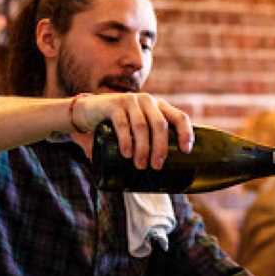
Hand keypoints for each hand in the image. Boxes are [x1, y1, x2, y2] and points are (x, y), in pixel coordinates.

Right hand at [71, 93, 193, 168]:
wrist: (89, 111)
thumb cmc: (120, 125)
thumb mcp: (138, 128)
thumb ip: (150, 141)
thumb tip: (165, 175)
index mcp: (160, 107)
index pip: (179, 117)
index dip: (185, 133)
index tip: (186, 151)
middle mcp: (148, 101)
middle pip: (160, 124)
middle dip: (160, 147)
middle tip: (156, 166)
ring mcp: (131, 101)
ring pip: (141, 126)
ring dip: (142, 148)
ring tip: (140, 165)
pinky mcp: (113, 105)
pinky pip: (122, 123)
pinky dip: (126, 140)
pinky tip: (127, 153)